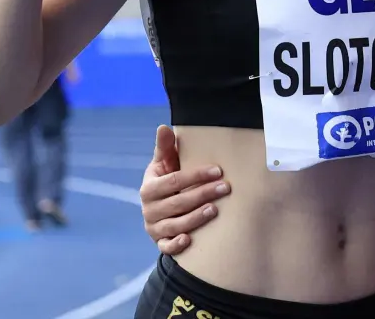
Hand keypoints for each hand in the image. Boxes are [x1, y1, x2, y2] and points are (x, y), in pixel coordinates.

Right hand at [138, 125, 228, 254]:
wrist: (162, 210)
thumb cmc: (169, 181)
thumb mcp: (165, 164)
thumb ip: (166, 148)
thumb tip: (163, 127)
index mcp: (149, 187)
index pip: (173, 180)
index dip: (195, 175)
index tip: (217, 170)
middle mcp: (149, 208)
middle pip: (177, 202)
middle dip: (202, 194)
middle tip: (225, 187)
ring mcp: (154, 226)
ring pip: (174, 225)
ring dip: (195, 218)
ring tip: (215, 209)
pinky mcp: (160, 242)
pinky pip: (166, 247)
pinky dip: (176, 244)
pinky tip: (189, 239)